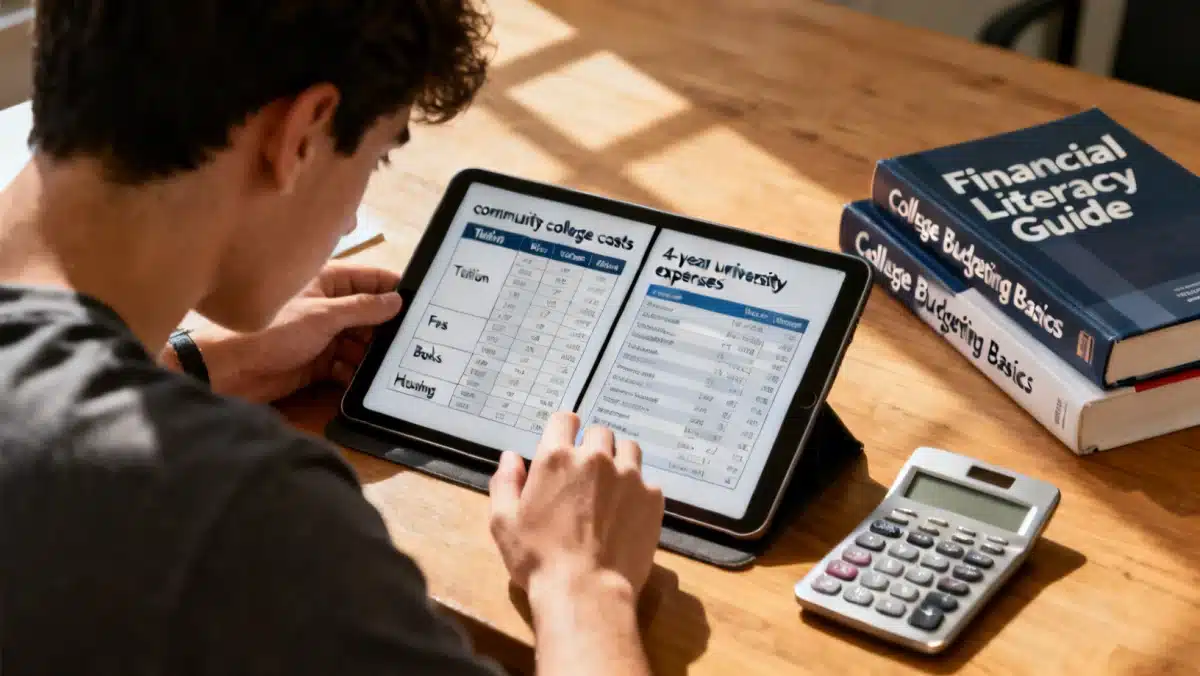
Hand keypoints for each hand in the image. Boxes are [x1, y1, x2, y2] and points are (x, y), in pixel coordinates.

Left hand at [166, 263, 402, 402]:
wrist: (232, 370)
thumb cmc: (273, 331)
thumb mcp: (323, 316)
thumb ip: (362, 308)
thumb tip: (397, 300)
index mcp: (327, 282)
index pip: (371, 280)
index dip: (396, 289)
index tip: (423, 304)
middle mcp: (329, 306)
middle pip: (370, 315)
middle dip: (388, 329)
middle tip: (413, 343)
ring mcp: (324, 335)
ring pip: (361, 342)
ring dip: (373, 354)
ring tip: (391, 366)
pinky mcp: (318, 362)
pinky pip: (347, 366)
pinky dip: (355, 373)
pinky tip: (364, 382)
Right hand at [488, 412, 664, 606]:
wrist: (586, 591)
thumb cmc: (537, 558)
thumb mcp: (504, 522)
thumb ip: (505, 482)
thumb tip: (511, 456)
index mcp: (556, 457)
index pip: (566, 419)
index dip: (564, 431)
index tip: (564, 447)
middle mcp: (596, 457)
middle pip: (600, 432)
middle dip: (592, 447)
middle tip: (586, 476)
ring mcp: (629, 475)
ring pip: (629, 449)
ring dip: (619, 461)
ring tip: (612, 488)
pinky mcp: (653, 497)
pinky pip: (647, 481)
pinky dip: (638, 492)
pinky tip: (628, 514)